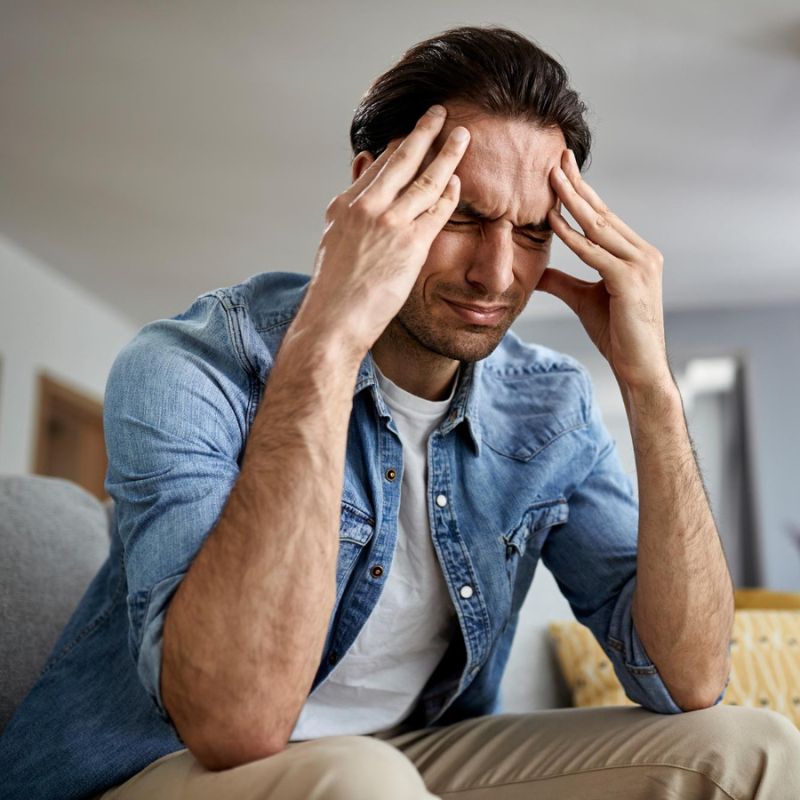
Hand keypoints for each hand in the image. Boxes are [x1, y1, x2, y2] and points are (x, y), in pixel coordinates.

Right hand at [296, 106, 468, 356]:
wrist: (333, 320)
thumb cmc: (334, 290)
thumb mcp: (335, 241)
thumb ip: (352, 207)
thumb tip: (363, 173)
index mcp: (345, 205)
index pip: (379, 166)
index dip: (400, 146)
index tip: (415, 132)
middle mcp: (367, 207)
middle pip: (402, 159)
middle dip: (424, 132)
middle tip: (441, 112)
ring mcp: (389, 224)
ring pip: (425, 179)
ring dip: (447, 154)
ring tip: (462, 135)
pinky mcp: (410, 245)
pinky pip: (437, 210)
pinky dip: (450, 193)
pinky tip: (460, 180)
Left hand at [538, 149, 672, 392]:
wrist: (638, 366)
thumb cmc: (616, 333)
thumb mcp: (583, 299)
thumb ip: (563, 281)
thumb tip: (538, 271)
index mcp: (635, 253)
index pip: (603, 217)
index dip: (582, 193)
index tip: (563, 169)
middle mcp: (643, 253)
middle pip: (602, 213)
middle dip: (578, 185)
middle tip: (558, 156)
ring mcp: (640, 264)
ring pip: (599, 226)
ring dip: (573, 200)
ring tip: (551, 176)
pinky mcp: (629, 280)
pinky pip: (594, 253)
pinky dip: (572, 237)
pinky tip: (552, 221)